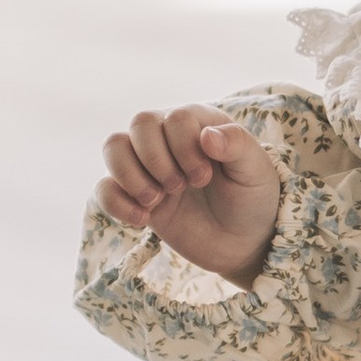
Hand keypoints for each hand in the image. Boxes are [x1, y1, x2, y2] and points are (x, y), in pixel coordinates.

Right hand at [96, 107, 282, 285]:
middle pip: (139, 123)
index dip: (184, 148)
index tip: (204, 178)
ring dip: (131, 176)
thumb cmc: (253, 199)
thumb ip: (237, 146)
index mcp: (199, 123)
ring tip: (157, 201)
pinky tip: (143, 219)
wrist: (243, 243)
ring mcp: (148, 166)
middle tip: (181, 187)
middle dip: (157, 160)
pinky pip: (104, 188)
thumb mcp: (256, 172)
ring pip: (114, 147)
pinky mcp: (135, 196)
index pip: (175, 118)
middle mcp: (168, 137)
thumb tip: (207, 135)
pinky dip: (116, 203)